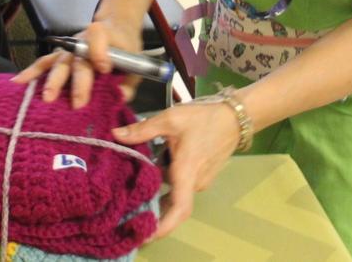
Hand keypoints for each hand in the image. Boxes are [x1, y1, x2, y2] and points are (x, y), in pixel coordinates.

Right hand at [12, 19, 141, 108]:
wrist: (115, 28)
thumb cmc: (125, 49)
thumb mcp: (135, 64)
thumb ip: (129, 82)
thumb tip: (119, 97)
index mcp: (105, 38)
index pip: (98, 40)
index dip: (100, 52)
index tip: (104, 68)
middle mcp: (82, 42)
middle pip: (78, 62)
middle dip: (77, 83)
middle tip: (76, 104)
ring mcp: (68, 49)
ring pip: (58, 64)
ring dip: (52, 81)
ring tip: (45, 98)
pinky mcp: (59, 55)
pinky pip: (42, 63)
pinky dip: (30, 73)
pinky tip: (17, 83)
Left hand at [112, 101, 241, 238]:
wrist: (235, 116)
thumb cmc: (204, 118)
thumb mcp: (170, 119)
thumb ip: (143, 129)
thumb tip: (116, 134)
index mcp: (187, 172)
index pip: (179, 209)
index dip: (164, 226)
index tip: (147, 235)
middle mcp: (195, 182)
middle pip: (171, 201)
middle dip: (153, 203)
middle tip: (128, 202)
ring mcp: (202, 180)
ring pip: (175, 188)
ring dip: (160, 183)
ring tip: (139, 174)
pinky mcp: (205, 175)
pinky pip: (183, 182)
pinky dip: (170, 177)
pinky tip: (158, 162)